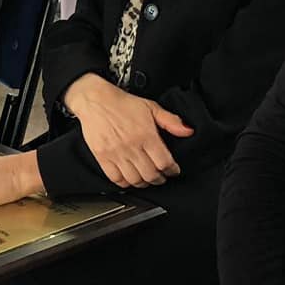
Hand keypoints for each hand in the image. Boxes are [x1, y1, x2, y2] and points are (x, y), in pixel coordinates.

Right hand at [63, 73, 192, 186]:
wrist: (96, 100)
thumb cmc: (123, 104)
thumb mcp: (151, 107)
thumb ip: (171, 121)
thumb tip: (187, 131)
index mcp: (146, 134)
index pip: (164, 162)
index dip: (172, 170)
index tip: (173, 170)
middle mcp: (132, 146)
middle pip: (151, 174)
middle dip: (159, 179)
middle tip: (162, 177)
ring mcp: (116, 153)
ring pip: (134, 180)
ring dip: (144, 183)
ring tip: (147, 179)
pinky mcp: (103, 157)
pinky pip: (116, 179)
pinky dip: (125, 183)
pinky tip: (130, 179)